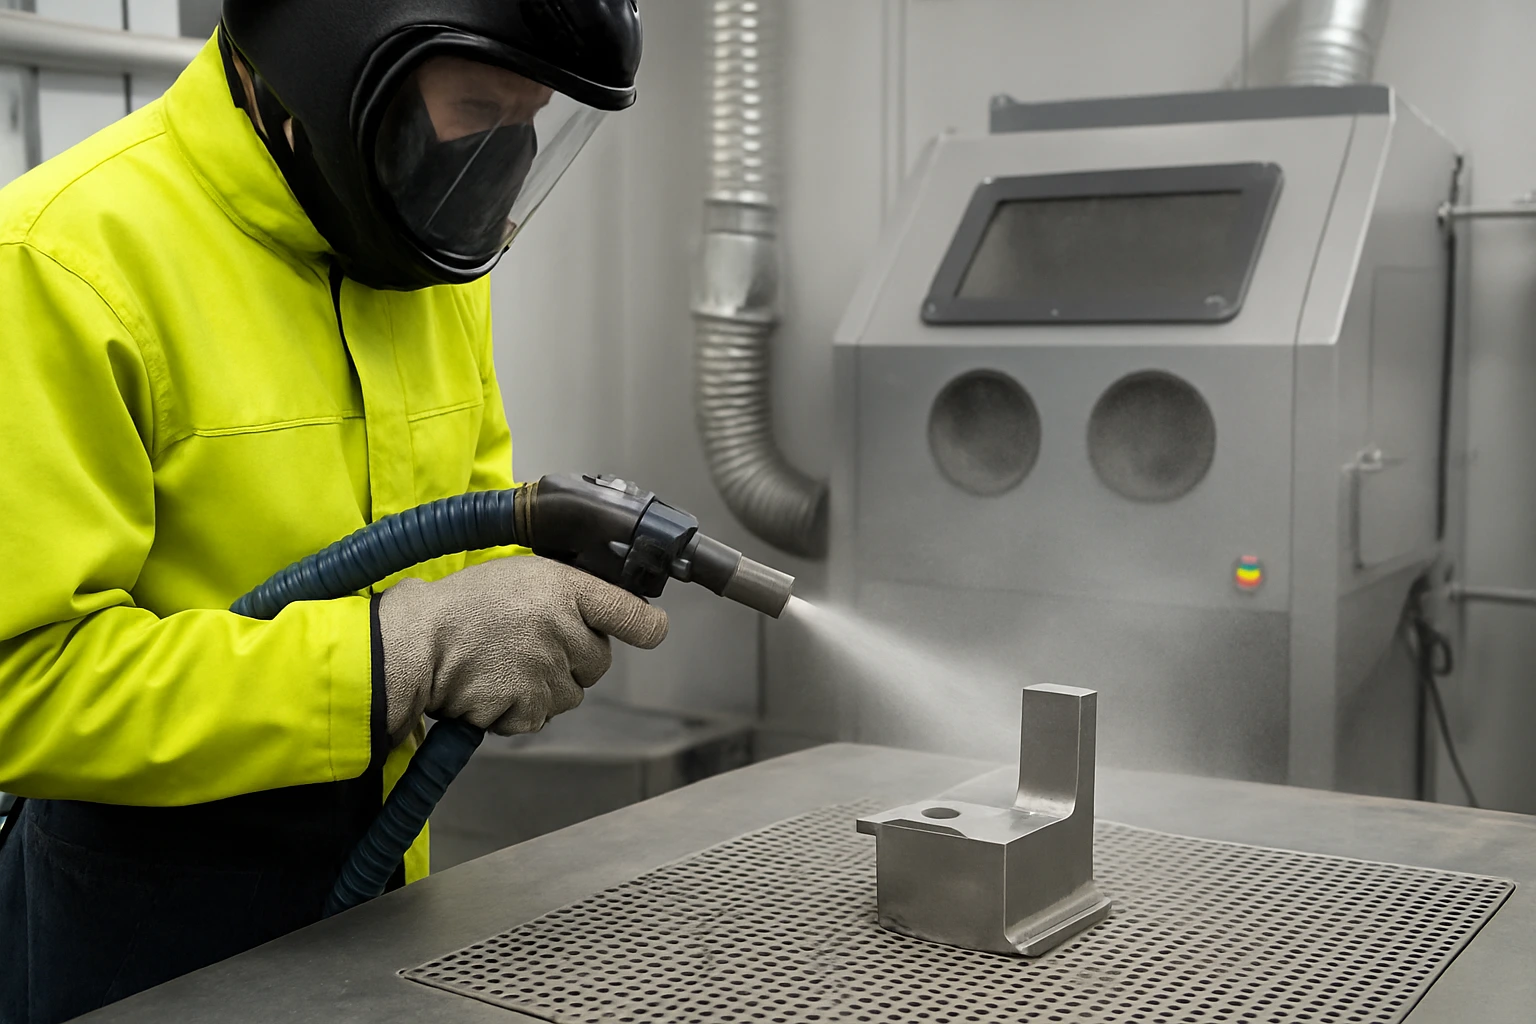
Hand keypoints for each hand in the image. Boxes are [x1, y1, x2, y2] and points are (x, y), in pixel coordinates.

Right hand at [377, 556, 667, 742]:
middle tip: (533, 643)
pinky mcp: (528, 706)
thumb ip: (565, 591)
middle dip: (576, 658)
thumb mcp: (521, 574)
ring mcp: (547, 670)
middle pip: (600, 660)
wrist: (413, 643)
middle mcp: (563, 628)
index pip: (631, 612)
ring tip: (506, 662)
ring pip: (572, 693)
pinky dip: (522, 709)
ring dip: (548, 685)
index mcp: (563, 587)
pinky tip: (496, 686)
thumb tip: (603, 613)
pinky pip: (541, 716)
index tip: (651, 630)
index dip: (646, 625)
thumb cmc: (462, 605)